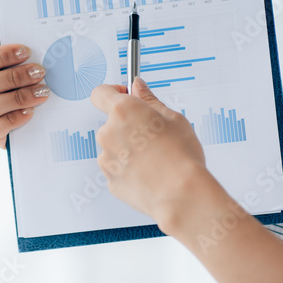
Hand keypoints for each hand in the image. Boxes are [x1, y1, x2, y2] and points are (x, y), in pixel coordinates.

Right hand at [0, 28, 50, 148]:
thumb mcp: (16, 48)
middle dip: (13, 77)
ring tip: (42, 92)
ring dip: (17, 98)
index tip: (26, 51)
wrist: (57, 106)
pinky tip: (31, 112)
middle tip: (40, 72)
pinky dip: (12, 119)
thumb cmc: (33, 70)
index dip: (0, 56)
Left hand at [91, 78, 208, 232]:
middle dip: (129, 126)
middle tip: (154, 135)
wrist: (181, 195)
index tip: (125, 95)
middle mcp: (108, 133)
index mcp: (123, 112)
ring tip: (156, 159)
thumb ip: (150, 100)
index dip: (112, 92)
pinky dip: (130, 170)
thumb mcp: (174, 118)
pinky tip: (150, 174)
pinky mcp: (110, 181)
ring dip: (129, 149)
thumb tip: (138, 88)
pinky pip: (118, 169)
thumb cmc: (181, 157)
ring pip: (115, 148)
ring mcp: (107, 159)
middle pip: (112, 123)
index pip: (101, 93)